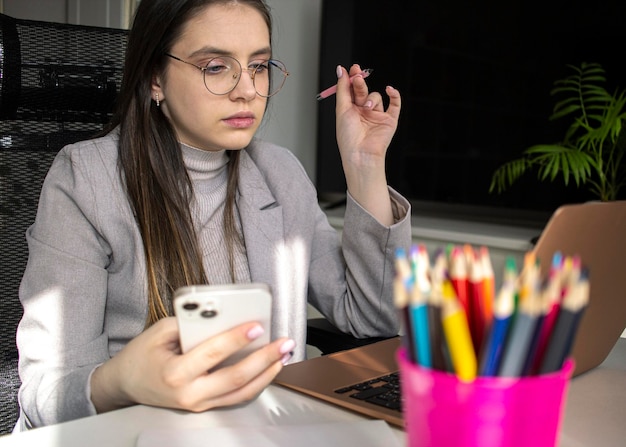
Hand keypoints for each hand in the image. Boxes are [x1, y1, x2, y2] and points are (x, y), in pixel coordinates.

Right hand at [90, 317, 294, 412]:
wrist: (125, 385)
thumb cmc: (142, 355)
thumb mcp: (159, 332)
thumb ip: (190, 325)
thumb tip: (222, 315)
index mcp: (175, 374)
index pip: (212, 354)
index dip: (236, 339)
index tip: (256, 326)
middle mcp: (189, 394)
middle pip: (235, 378)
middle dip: (264, 359)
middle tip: (284, 343)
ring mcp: (199, 404)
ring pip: (241, 392)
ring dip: (267, 373)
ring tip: (285, 355)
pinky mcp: (206, 406)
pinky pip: (236, 397)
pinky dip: (257, 382)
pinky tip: (270, 368)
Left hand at [334, 64, 401, 224]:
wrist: (360, 154)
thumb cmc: (348, 137)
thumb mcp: (341, 109)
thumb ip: (343, 89)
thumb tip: (341, 70)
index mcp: (350, 110)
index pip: (352, 90)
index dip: (351, 79)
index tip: (351, 68)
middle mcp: (364, 112)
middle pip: (363, 90)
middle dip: (360, 82)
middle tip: (357, 76)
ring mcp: (377, 116)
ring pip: (376, 96)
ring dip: (370, 98)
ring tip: (366, 107)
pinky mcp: (390, 120)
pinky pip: (394, 104)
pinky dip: (394, 95)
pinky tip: (389, 89)